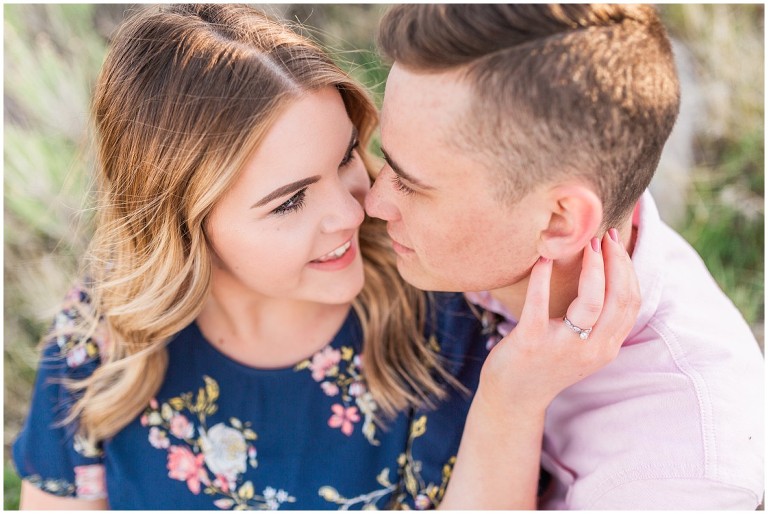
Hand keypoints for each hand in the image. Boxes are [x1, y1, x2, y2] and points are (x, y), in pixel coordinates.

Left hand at [478, 229, 640, 411]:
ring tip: (584, 243)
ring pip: (592, 302)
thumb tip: (606, 275)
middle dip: (616, 261)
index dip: (628, 269)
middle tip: (604, 235)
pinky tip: (543, 259)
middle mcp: (592, 349)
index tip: (615, 244)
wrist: (514, 398)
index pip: (631, 303)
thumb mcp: (583, 347)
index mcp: (606, 347)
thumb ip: (598, 321)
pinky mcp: (532, 342)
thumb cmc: (546, 363)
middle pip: (619, 298)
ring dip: (593, 267)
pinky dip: (543, 277)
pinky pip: (540, 303)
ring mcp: (563, 347)